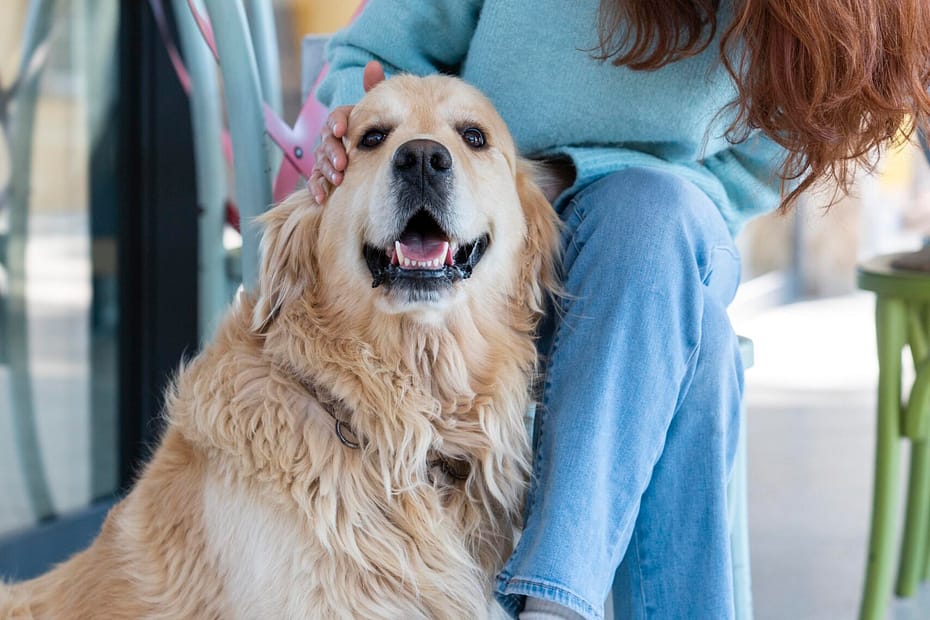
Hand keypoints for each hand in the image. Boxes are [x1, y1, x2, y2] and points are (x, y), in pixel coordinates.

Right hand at [308, 61, 385, 202]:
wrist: (376, 156)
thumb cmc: (376, 131)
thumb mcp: (377, 112)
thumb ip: (374, 91)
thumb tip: (373, 66)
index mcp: (343, 121)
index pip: (335, 118)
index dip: (337, 122)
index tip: (341, 130)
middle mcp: (332, 138)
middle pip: (326, 141)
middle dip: (332, 151)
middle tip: (342, 161)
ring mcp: (326, 158)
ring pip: (320, 162)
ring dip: (327, 170)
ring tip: (338, 179)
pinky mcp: (324, 176)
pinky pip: (315, 181)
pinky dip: (316, 188)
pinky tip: (321, 198)